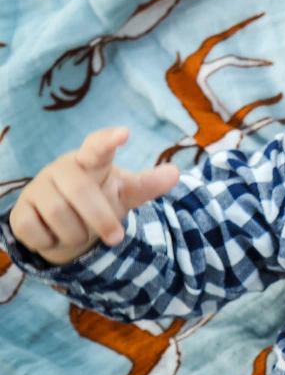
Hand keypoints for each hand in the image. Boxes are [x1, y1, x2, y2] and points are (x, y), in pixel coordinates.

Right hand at [10, 127, 180, 265]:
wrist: (65, 225)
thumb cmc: (100, 199)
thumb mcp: (125, 192)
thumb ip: (147, 184)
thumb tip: (175, 173)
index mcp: (91, 161)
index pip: (98, 147)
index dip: (108, 141)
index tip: (124, 133)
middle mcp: (61, 168)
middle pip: (82, 194)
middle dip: (102, 220)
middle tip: (117, 238)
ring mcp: (37, 188)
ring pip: (59, 216)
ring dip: (78, 233)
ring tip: (81, 231)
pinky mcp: (20, 211)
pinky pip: (37, 231)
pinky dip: (53, 241)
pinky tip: (56, 235)